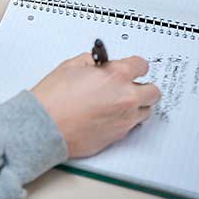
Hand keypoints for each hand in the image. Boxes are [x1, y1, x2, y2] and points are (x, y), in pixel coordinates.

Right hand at [31, 54, 159, 158]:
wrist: (44, 127)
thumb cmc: (54, 98)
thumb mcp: (71, 66)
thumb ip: (92, 62)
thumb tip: (99, 64)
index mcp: (116, 76)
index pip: (142, 65)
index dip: (134, 65)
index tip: (130, 67)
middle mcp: (126, 98)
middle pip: (153, 91)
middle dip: (143, 86)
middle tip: (129, 86)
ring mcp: (124, 120)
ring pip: (146, 111)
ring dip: (137, 105)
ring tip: (118, 103)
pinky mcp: (118, 136)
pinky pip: (132, 126)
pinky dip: (124, 120)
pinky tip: (108, 116)